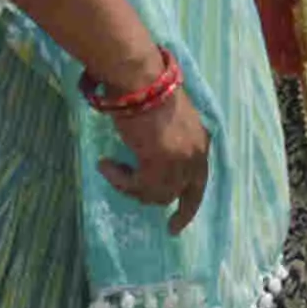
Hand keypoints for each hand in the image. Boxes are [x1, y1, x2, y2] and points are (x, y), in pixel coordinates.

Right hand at [96, 64, 211, 233]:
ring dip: (131, 187)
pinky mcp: (159, 167)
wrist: (139, 79)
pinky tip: (106, 165)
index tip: (177, 221)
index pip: (199, 181)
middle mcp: (195, 156)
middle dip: (170, 210)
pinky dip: (119, 180)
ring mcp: (179, 163)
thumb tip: (152, 156)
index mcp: (200, 142)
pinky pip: (137, 187)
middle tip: (167, 228)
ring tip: (111, 168)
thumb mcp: (169, 118)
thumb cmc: (148, 89)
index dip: (189, 203)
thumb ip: (169, 140)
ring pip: (157, 194)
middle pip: (181, 195)